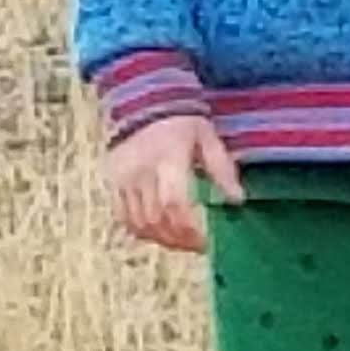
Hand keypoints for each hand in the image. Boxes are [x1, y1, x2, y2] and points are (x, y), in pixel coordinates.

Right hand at [110, 109, 242, 251]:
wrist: (142, 105)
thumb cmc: (180, 122)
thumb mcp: (206, 137)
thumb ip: (221, 168)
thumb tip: (238, 200)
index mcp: (167, 158)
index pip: (174, 204)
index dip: (189, 230)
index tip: (206, 242)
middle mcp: (141, 171)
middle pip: (156, 219)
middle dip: (178, 239)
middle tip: (196, 245)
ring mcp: (123, 178)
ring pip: (139, 222)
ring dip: (161, 239)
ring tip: (181, 242)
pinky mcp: (112, 183)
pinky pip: (123, 217)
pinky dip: (141, 231)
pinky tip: (159, 233)